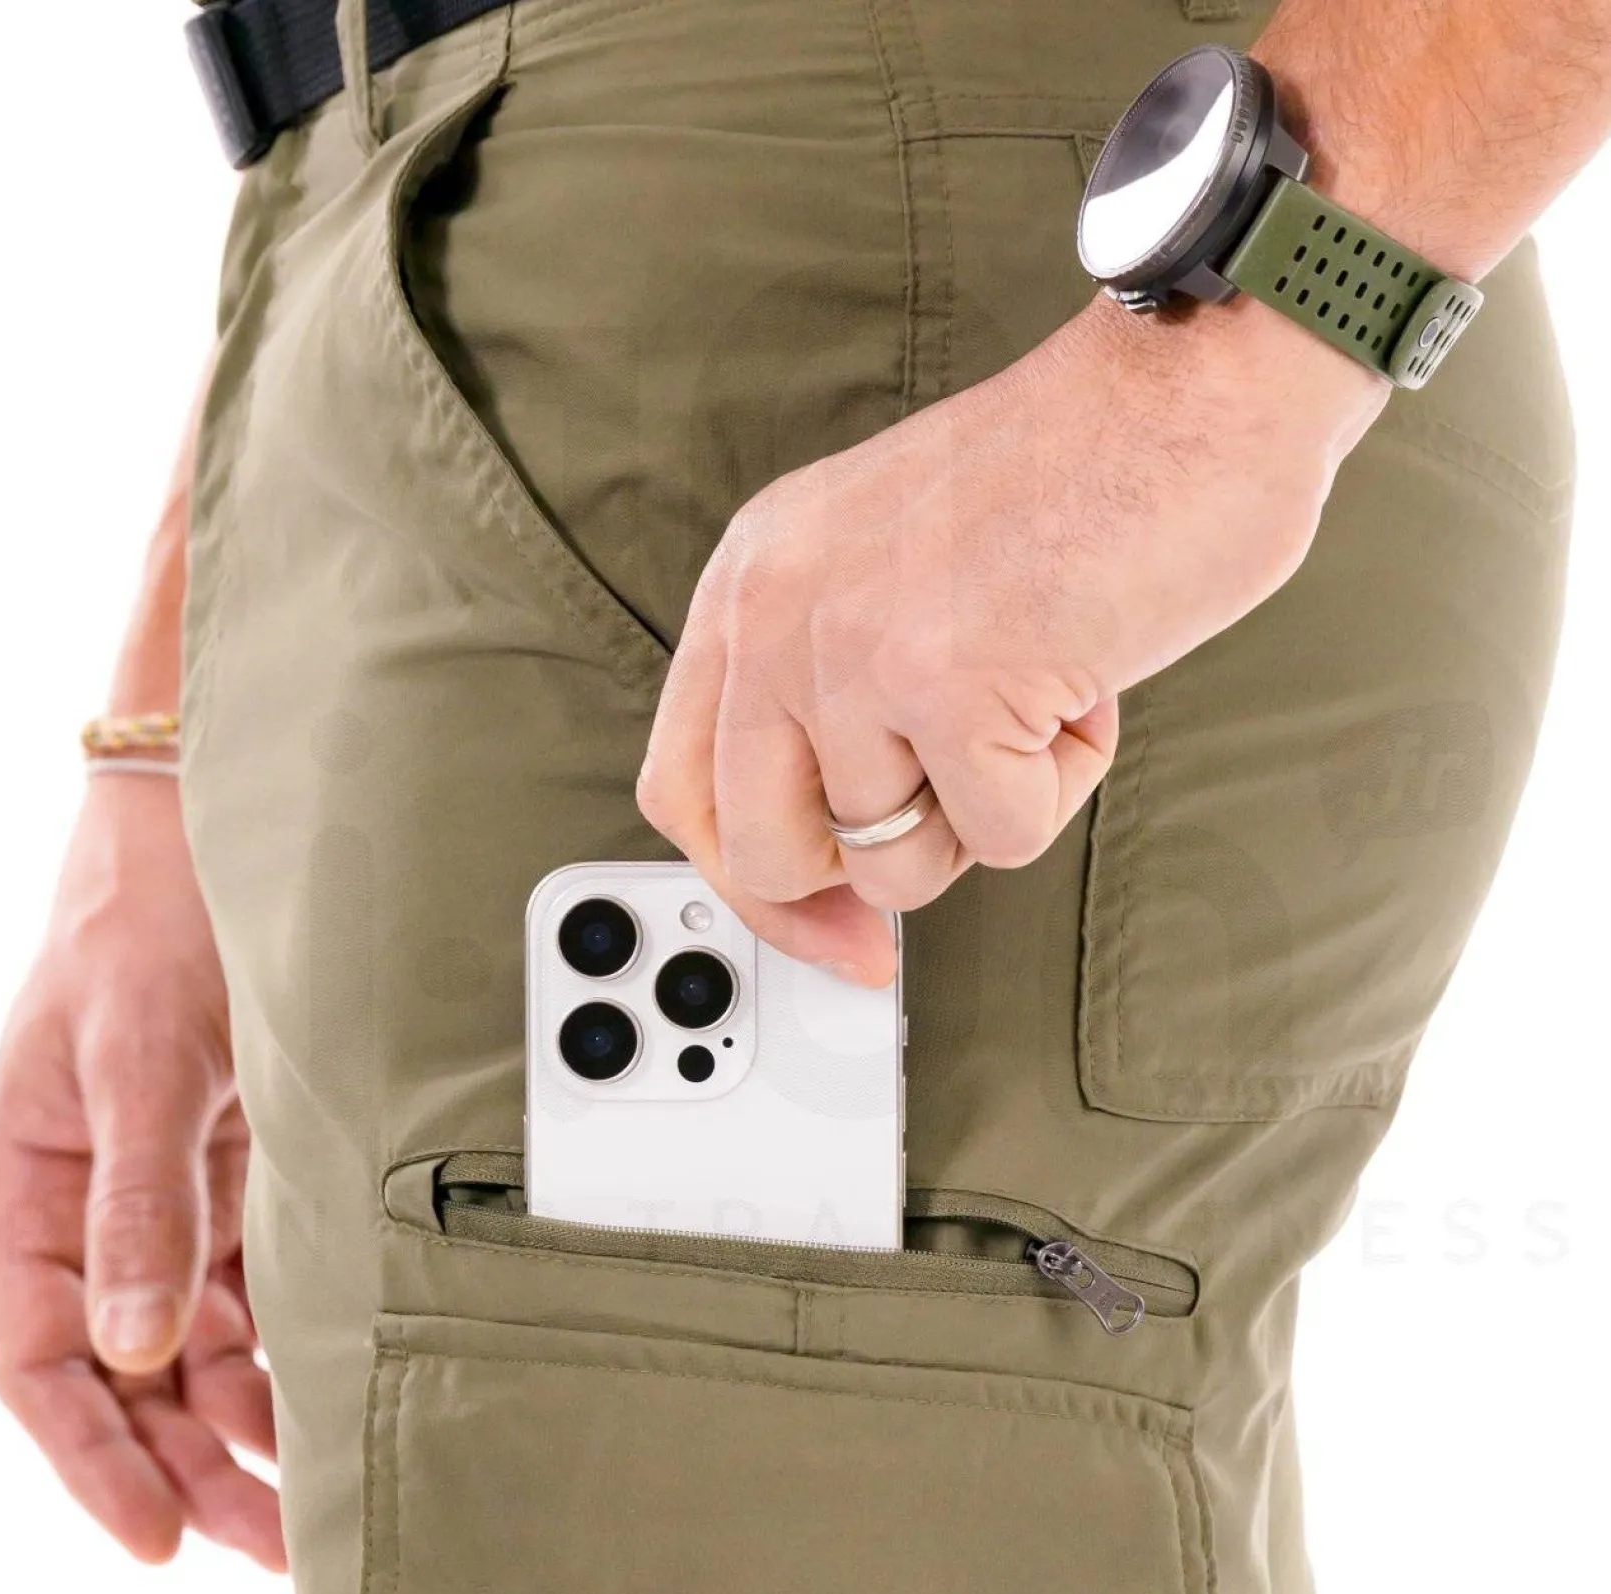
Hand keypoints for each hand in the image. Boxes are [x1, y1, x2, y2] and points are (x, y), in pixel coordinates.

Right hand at [0, 770, 284, 1570]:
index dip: (90, 1459)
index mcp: (23, 1189)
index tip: (154, 1539)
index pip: (40, 1358)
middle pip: (121, 1380)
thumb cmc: (151, 921)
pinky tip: (316, 1413)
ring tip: (302, 1510)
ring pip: (188, 1356)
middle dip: (181, 1469)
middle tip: (262, 1548)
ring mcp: (163, 1207)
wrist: (217, 832)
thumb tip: (132, 1348)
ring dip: (236, 1434)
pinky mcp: (234, 1189)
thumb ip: (139, 1203)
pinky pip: (246, 1304)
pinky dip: (276, 1363)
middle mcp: (88, 1215)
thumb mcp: (136, 1058)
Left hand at [638, 293, 1384, 981]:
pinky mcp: (952, 685)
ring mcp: (856, 650)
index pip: (680, 790)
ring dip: (991, 806)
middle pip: (767, 853)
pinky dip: (1064, 783)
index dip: (756, 886)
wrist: (1189, 386)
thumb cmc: (1073, 481)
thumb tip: (833, 875)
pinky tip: (1085, 678)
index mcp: (752, 580)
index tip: (833, 931)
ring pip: (896, 861)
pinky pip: (1001, 837)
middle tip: (969, 805)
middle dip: (873, 871)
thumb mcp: (887, 572)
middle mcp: (778, 612)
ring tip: (1040, 685)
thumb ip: (832, 700)